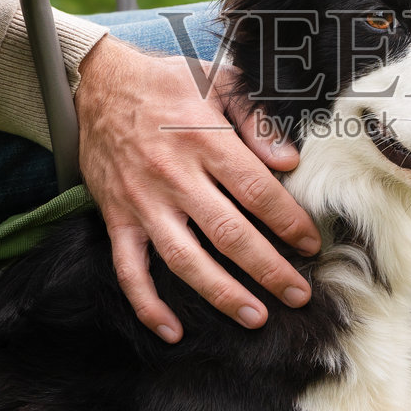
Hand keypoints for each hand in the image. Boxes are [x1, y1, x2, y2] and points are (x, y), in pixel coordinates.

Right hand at [74, 35, 320, 341]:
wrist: (99, 82)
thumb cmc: (169, 82)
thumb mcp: (219, 80)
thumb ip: (256, 119)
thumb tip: (289, 161)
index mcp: (204, 139)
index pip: (255, 191)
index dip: (287, 221)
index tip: (311, 244)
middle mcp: (173, 176)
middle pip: (227, 233)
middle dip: (267, 269)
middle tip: (298, 295)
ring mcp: (142, 201)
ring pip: (183, 259)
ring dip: (220, 293)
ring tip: (254, 317)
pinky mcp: (117, 218)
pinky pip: (129, 270)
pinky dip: (147, 304)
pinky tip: (172, 330)